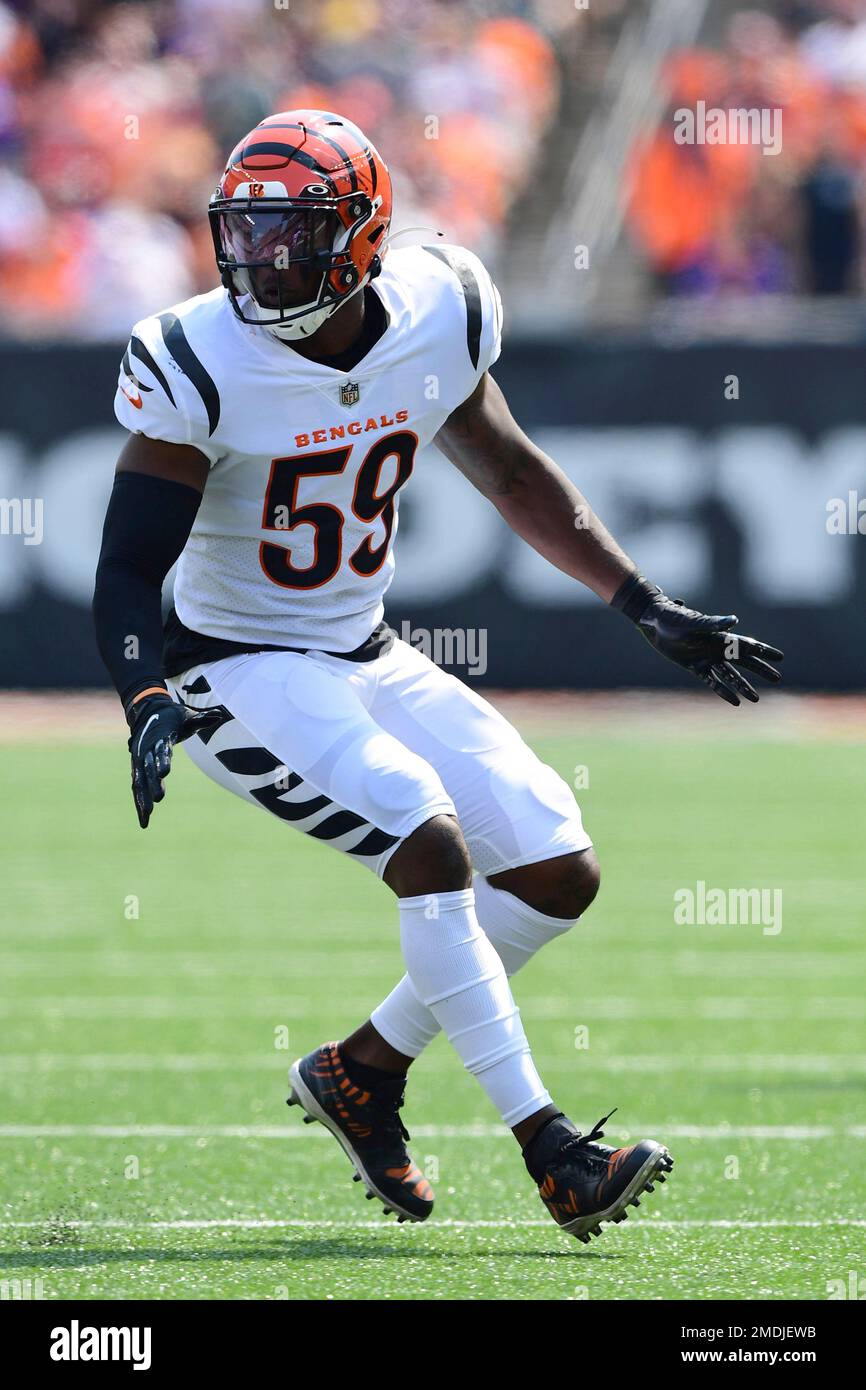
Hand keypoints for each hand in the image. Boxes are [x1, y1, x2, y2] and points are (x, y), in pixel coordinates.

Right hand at [127, 693, 218, 827]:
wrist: (147, 711)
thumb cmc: (172, 716)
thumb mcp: (186, 716)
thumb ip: (201, 719)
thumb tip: (218, 715)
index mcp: (160, 736)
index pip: (161, 749)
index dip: (162, 760)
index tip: (165, 773)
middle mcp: (146, 749)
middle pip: (148, 768)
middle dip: (153, 783)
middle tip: (158, 799)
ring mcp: (139, 760)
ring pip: (139, 781)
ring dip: (142, 798)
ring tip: (147, 815)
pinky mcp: (136, 768)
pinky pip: (137, 787)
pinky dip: (139, 803)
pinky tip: (144, 820)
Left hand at [613, 575, 783, 707]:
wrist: (653, 621)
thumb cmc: (673, 617)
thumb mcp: (693, 622)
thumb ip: (713, 624)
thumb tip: (735, 621)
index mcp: (720, 636)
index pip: (747, 646)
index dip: (763, 652)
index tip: (780, 657)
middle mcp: (716, 648)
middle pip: (743, 662)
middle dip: (760, 669)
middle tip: (777, 677)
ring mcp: (706, 658)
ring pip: (730, 675)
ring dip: (744, 686)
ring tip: (757, 699)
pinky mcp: (694, 666)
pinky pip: (712, 681)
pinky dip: (723, 691)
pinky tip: (735, 701)